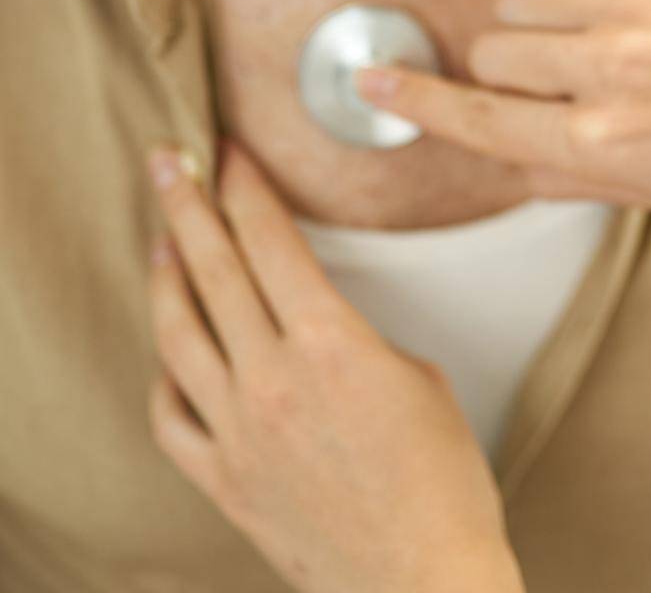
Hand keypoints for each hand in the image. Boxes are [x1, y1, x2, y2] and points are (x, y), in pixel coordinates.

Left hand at [145, 138, 525, 592]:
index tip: (231, 151)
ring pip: (179, 335)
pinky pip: (172, 418)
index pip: (271, 239)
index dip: (246, 185)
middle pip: (214, 269)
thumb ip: (356, 339)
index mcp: (331, 344)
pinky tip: (169, 352)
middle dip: (187, 204)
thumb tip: (320, 329)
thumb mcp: (419, 379)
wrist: (421, 581)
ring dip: (164, 275)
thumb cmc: (441, 487)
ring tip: (159, 236)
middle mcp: (273, 380)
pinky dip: (165, 375)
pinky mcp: (225, 481)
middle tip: (169, 162)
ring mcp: (240, 431)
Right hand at [356, 0, 650, 207]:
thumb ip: (569, 175)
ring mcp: (629, 8)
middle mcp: (607, 73)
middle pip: (491, 50)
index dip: (415, 100)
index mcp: (605, 142)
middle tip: (556, 78)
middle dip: (504, 67)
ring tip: (582, 34)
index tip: (371, 78)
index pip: (480, 121)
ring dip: (531, 16)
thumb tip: (502, 152)